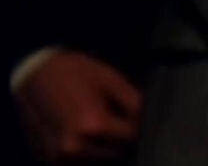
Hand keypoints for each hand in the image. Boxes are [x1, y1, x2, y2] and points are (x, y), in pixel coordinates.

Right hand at [14, 51, 142, 163]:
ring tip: (102, 124)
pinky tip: (87, 133)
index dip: (142, 127)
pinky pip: (81, 162)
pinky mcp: (49, 161)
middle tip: (121, 119)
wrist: (33, 74)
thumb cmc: (74, 72)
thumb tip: (153, 119)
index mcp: (93, 125)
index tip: (142, 118)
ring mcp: (60, 157)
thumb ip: (135, 103)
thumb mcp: (111, 80)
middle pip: (119, 153)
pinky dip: (90, 152)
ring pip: (101, 161)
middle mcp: (75, 147)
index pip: (134, 138)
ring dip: (107, 148)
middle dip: (124, 139)